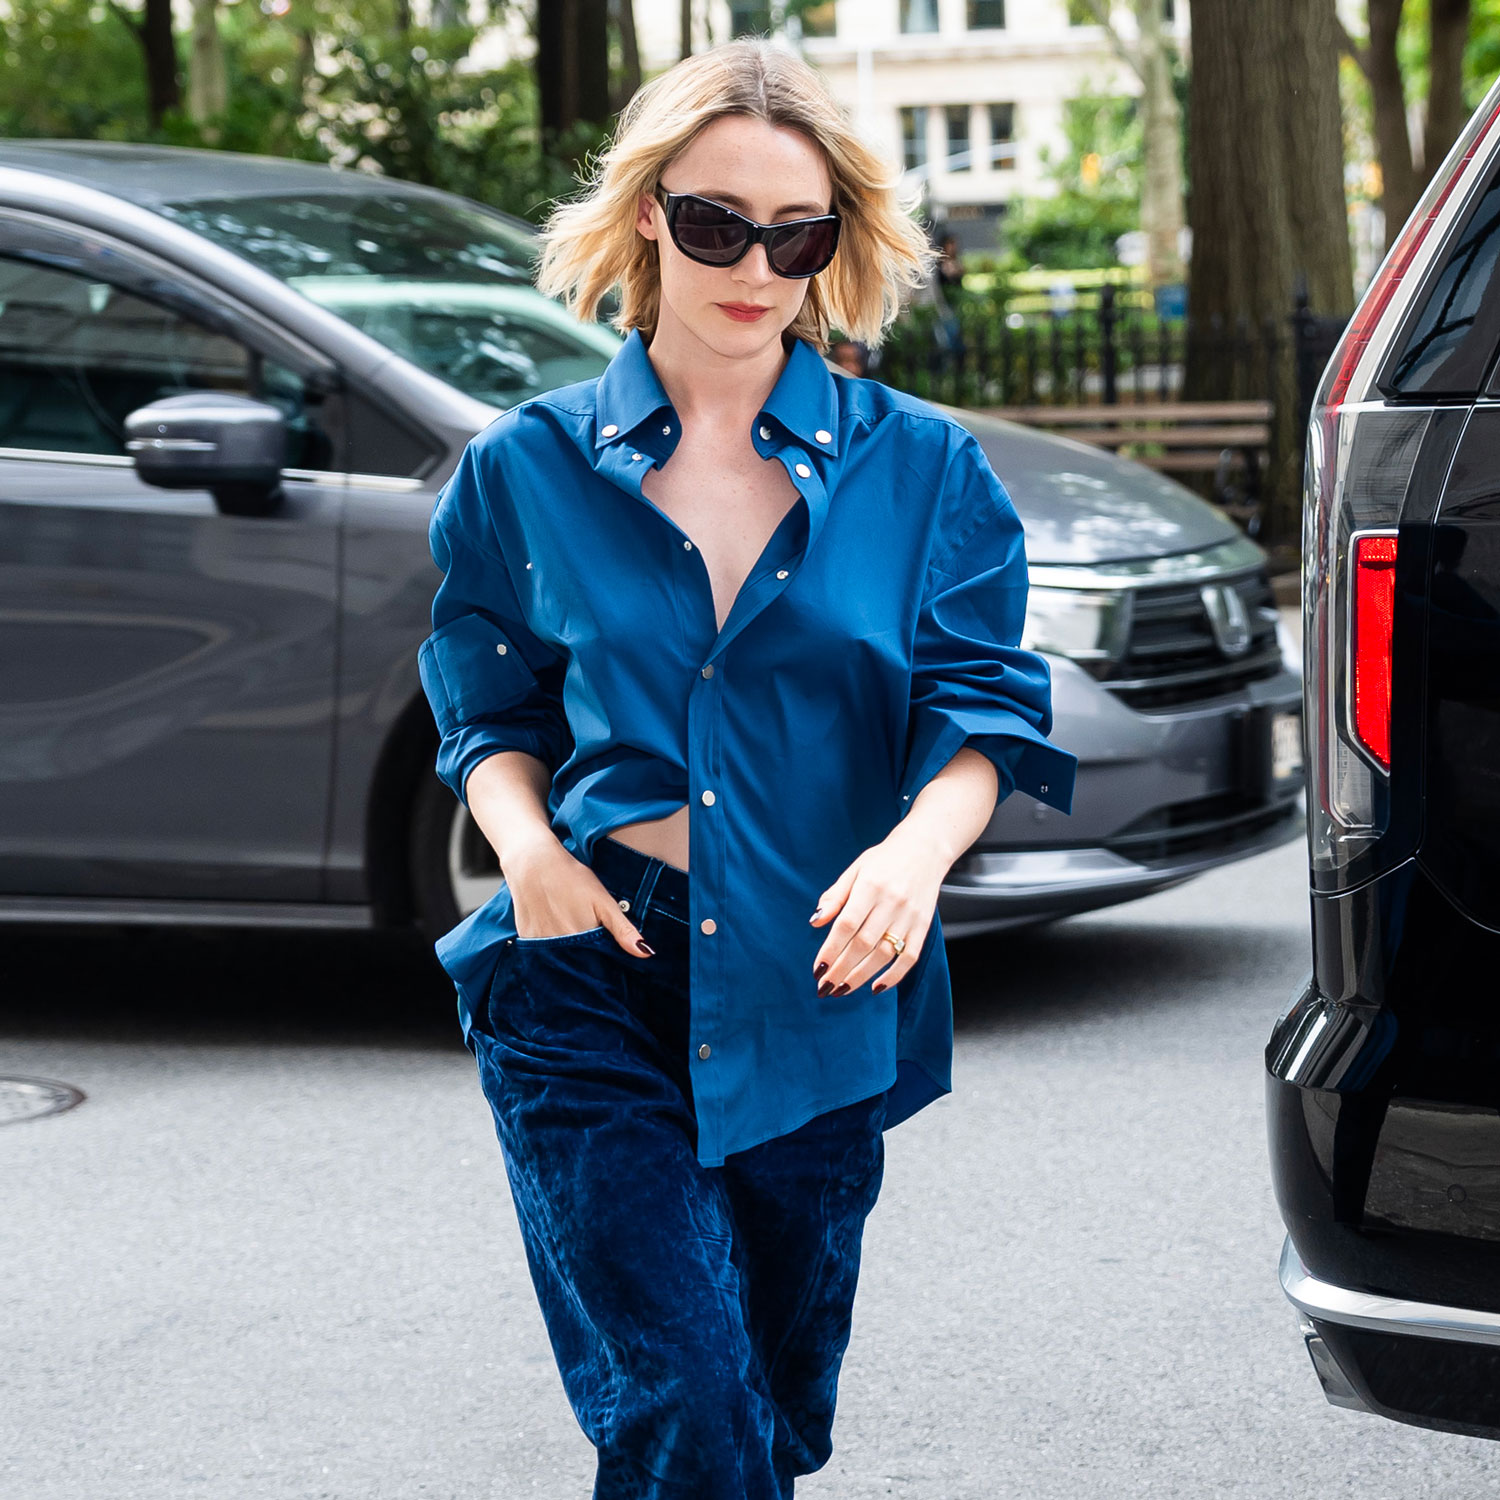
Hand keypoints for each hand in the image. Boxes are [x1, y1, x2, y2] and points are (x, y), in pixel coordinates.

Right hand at [505, 836, 653, 956]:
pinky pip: (542, 952)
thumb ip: (623, 929)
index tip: (610, 958)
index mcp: (580, 940)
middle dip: (587, 962)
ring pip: (560, 960)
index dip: (605, 965)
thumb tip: (646, 953)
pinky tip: (556, 927)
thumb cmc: (571, 878)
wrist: (533, 861)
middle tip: (589, 936)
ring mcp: (538, 944)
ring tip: (570, 927)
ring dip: (569, 955)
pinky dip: (551, 947)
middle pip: (578, 966)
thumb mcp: (603, 901)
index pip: (597, 968)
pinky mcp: (525, 938)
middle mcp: (557, 948)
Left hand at [808, 824, 948, 996]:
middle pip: (863, 944)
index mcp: (870, 887)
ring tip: (842, 989)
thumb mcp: (855, 870)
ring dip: (861, 976)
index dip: (831, 950)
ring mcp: (909, 917)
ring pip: (884, 955)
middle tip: (824, 986)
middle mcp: (891, 903)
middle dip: (841, 969)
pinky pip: (909, 957)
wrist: (924, 850)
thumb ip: (835, 897)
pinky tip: (875, 987)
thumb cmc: (884, 860)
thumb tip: (815, 921)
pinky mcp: (923, 927)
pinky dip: (893, 976)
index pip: (847, 925)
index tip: (817, 969)